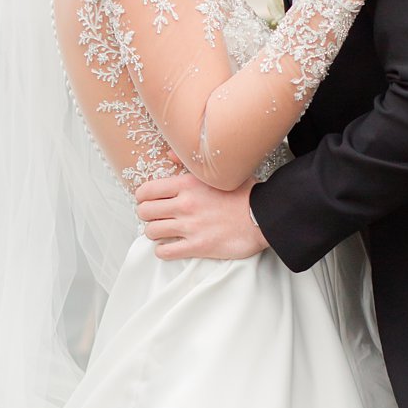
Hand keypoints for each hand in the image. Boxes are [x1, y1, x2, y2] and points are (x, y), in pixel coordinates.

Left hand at [135, 173, 267, 260]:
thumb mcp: (219, 172)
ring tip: (163, 231)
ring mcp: (190, 227)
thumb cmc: (244, 194)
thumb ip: (189, 163)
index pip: (146, 191)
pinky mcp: (198, 246)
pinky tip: (171, 246)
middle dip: (147, 214)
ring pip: (151, 232)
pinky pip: (165, 252)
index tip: (148, 200)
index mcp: (187, 185)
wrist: (264, 217)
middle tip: (156, 216)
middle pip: (144, 211)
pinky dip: (163, 250)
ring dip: (154, 232)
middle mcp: (184, 205)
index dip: (143, 197)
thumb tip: (169, 154)